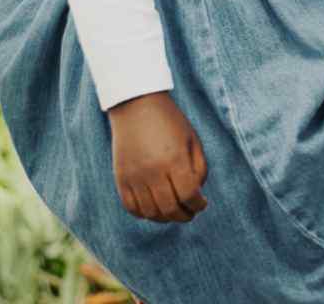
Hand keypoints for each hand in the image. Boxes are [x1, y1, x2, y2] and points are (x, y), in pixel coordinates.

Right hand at [107, 91, 208, 222]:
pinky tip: (155, 209)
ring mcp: (134, 176)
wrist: (136, 106)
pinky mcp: (120, 178)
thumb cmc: (170, 122)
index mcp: (174, 159)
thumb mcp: (192, 140)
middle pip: (169, 208)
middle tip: (191, 213)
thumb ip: (199, 168)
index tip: (202, 204)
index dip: (198, 204)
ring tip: (174, 212)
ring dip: (165, 218)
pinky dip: (144, 214)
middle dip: (184, 215)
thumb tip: (197, 193)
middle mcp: (152, 171)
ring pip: (150, 212)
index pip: (188, 194)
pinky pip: (131, 207)